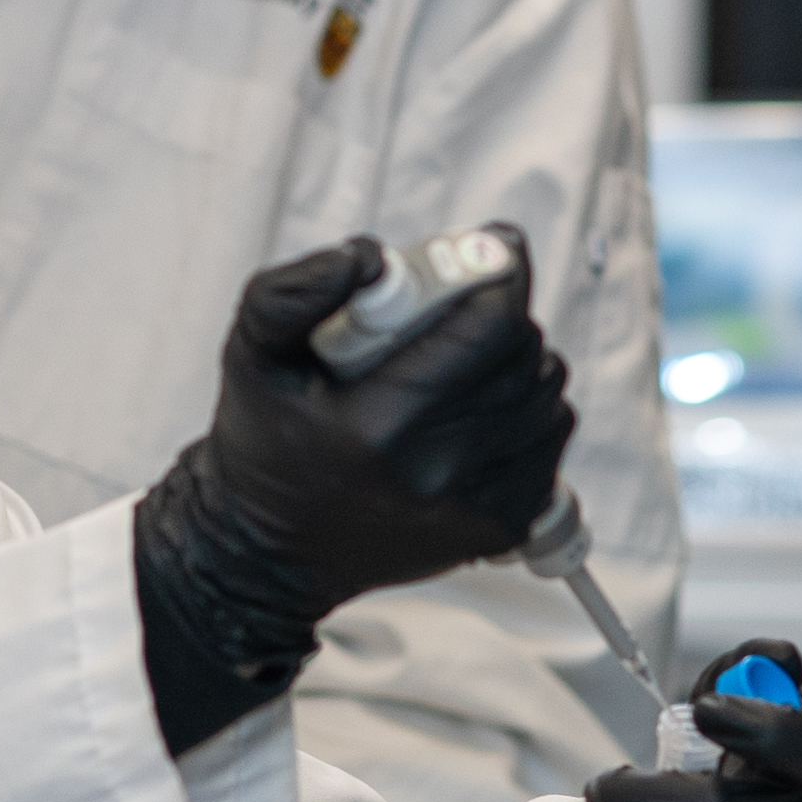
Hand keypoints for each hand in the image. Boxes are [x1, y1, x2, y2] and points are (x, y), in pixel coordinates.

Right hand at [126, 237, 578, 750]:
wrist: (269, 554)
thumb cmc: (262, 445)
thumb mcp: (251, 355)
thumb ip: (294, 291)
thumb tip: (372, 256)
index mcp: (379, 428)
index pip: (489, 328)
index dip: (499, 272)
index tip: (487, 248)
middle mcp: (437, 473)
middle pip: (525, 355)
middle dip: (498, 314)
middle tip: (454, 307)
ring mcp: (476, 508)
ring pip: (547, 394)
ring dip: (516, 364)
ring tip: (457, 365)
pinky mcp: (499, 528)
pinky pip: (549, 440)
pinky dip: (527, 412)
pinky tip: (474, 412)